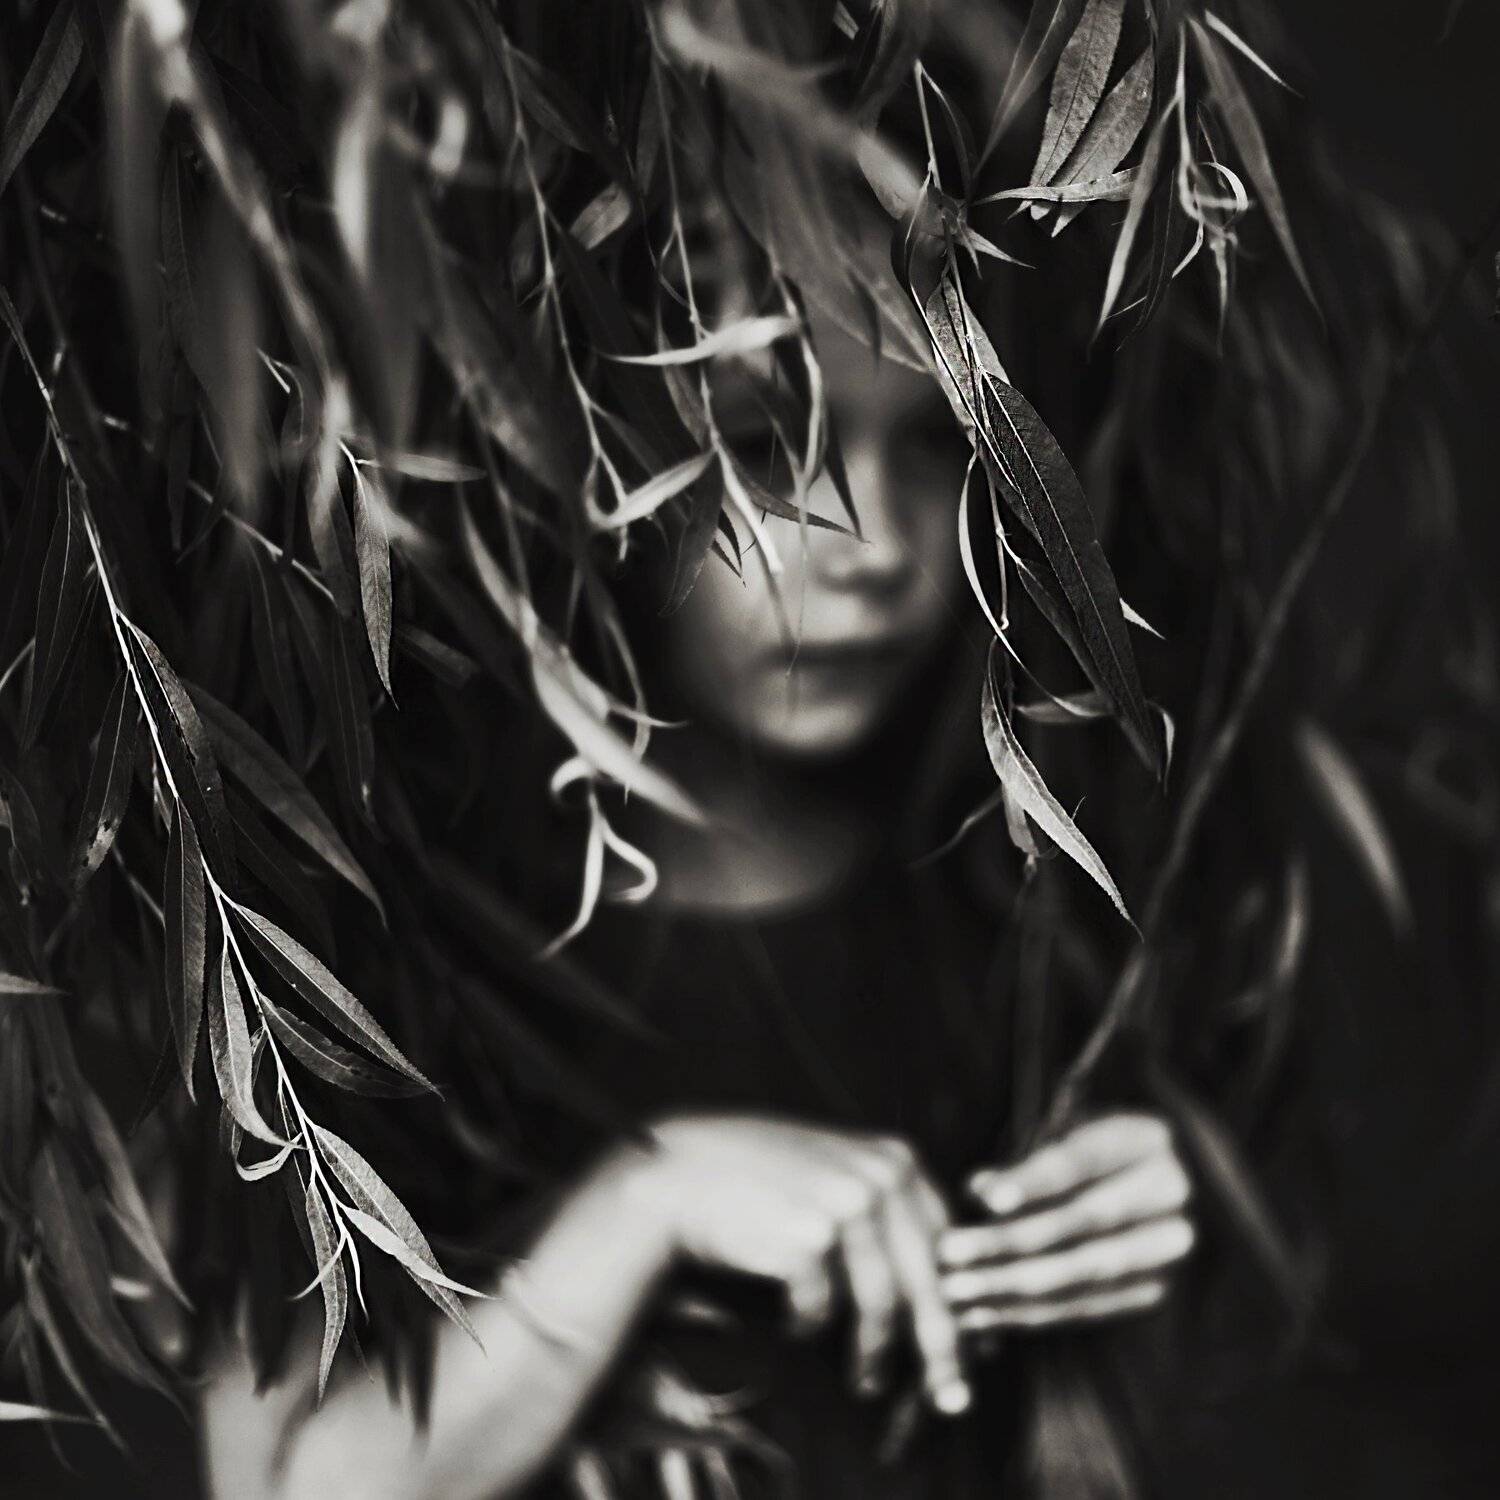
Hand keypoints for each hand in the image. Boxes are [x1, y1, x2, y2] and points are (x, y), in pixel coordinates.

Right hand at [636, 1114, 968, 1413]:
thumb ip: (887, 1206)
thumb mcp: (837, 1168)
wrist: (682, 1172)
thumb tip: (941, 1280)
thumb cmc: (760, 1177)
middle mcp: (879, 1178)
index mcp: (896, 1159)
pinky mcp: (806, 1240)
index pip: (949, 1243)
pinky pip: (823, 1309)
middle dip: (943, 1349)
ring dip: (874, 1355)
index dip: (957, 1302)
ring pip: (881, 1305)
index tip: (973, 1348)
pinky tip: (796, 1329)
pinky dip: (810, 1327)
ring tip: (867, 1384)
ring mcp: (843, 1206)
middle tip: (952, 1399)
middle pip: (928, 1282)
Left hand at [939, 1112, 1193, 1334]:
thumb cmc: (1092, 1149)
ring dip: (1010, 1286)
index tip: (985, 1199)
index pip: (1082, 1162)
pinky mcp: (1152, 1292)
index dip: (1033, 1182)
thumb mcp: (1066, 1132)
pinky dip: (1028, 1314)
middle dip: (1008, 1242)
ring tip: (955, 1290)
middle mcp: (1169, 1196)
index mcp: (1146, 1140)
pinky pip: (1083, 1308)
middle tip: (949, 1253)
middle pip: (1080, 1223)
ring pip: (1080, 1273)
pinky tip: (981, 1313)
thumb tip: (981, 1192)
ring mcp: (1167, 1252)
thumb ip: (1027, 1160)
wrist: (1157, 1184)